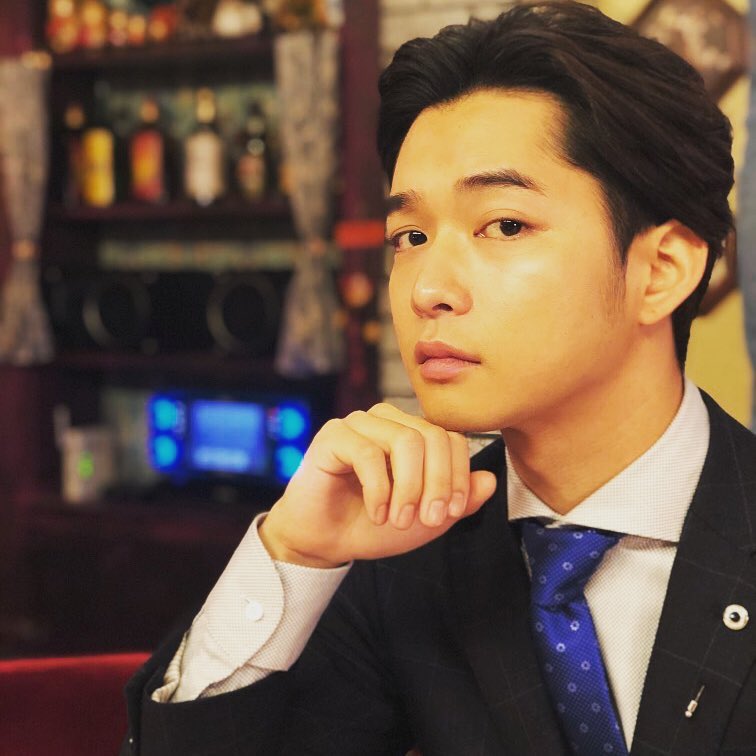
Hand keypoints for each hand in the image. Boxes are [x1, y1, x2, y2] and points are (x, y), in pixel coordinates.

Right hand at [259, 403, 497, 567]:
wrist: (325, 541)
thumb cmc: (372, 524)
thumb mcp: (427, 519)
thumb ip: (459, 500)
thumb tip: (489, 480)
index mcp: (412, 432)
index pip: (451, 437)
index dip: (458, 475)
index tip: (450, 512)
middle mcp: (388, 420)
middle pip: (432, 436)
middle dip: (437, 483)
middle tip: (428, 520)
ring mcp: (359, 423)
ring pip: (405, 441)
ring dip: (409, 488)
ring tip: (399, 519)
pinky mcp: (333, 435)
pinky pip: (368, 454)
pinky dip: (379, 490)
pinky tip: (376, 514)